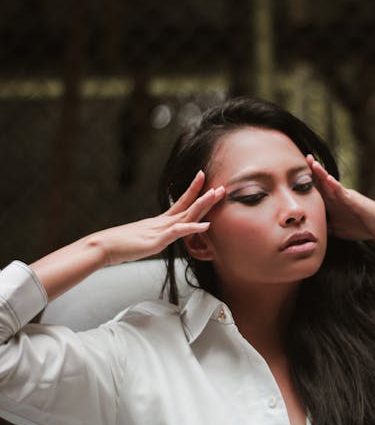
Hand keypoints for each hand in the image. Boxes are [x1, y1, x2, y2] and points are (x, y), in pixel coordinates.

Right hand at [92, 171, 224, 265]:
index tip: (203, 177)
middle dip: (205, 196)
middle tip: (221, 186)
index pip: (180, 203)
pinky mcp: (157, 241)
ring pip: (185, 215)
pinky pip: (177, 232)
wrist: (102, 247)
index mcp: (159, 222)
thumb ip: (152, 237)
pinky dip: (192, 228)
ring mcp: (160, 230)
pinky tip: (205, 225)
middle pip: (187, 206)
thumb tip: (158, 238)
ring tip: (216, 195)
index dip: (192, 191)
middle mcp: (161, 223)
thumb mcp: (141, 239)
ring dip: (202, 205)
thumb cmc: (118, 245)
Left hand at [306, 156, 374, 240]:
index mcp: (333, 202)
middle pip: (323, 181)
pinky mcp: (354, 200)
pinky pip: (343, 192)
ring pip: (331, 183)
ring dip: (322, 173)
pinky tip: (329, 179)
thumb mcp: (338, 229)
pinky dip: (335, 186)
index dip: (308, 181)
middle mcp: (338, 196)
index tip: (295, 173)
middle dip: (313, 170)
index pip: (318, 189)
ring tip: (313, 163)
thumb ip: (326, 226)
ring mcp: (346, 196)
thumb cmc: (362, 226)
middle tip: (305, 157)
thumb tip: (312, 229)